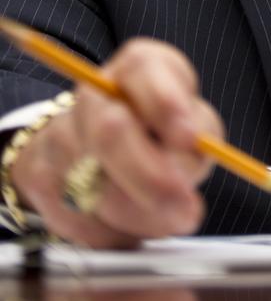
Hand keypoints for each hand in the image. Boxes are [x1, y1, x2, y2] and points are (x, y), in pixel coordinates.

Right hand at [10, 38, 223, 246]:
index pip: (144, 69)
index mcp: (138, 68)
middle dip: (149, 176)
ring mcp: (61, 134)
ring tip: (169, 216)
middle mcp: (94, 94)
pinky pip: (78, 218)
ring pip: (92, 186)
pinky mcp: (42, 177)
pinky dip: (112, 232)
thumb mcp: (195, 125)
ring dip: (138, 215)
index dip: (165, 103)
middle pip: (109, 131)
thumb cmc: (166, 132)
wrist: (105, 147)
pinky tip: (132, 223)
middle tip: (186, 208)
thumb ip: (199, 138)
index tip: (187, 138)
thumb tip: (188, 163)